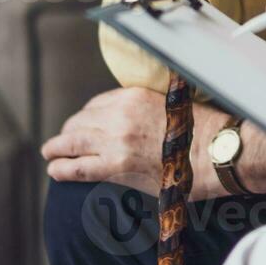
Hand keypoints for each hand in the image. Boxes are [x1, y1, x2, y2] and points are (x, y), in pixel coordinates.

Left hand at [41, 88, 265, 198]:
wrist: (215, 153)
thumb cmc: (202, 130)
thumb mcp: (170, 103)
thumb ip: (147, 107)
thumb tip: (136, 118)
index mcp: (134, 95)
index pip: (98, 102)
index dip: (89, 115)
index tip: (87, 123)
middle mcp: (119, 114)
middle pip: (81, 120)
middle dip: (71, 130)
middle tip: (64, 140)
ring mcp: (115, 141)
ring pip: (73, 141)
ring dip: (58, 147)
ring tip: (50, 152)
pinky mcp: (115, 166)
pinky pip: (77, 167)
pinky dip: (62, 168)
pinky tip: (55, 169)